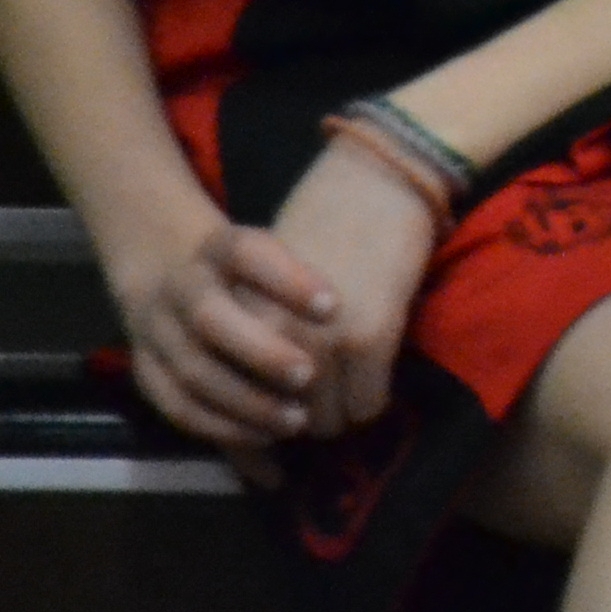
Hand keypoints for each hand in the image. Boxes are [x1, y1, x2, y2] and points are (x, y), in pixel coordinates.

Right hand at [108, 215, 331, 465]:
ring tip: (298, 421)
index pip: (248, 253)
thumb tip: (352, 318)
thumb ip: (303, 285)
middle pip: (210, 318)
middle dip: (261, 352)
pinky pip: (177, 407)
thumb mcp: (276, 258)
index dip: (288, 280)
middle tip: (311, 375)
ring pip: (192, 372)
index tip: (334, 306)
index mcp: (218, 248)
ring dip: (245, 402)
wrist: (168, 269)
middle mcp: (181, 286)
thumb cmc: (252, 272)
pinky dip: (221, 428)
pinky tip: (264, 439)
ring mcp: (156, 330)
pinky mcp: (146, 371)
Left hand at [263, 135, 439, 437]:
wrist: (374, 183)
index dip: (256, 427)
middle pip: (283, 419)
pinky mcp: (370, 336)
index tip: (277, 429)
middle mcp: (271, 339)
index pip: (234, 406)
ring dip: (340, 416)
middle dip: (303, 423)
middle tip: (322, 408)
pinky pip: (370, 401)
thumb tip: (261, 399)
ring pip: (328, 419)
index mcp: (238, 324)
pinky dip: (373, 401)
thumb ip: (256, 335)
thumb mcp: (267, 286)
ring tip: (351, 396)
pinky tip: (376, 381)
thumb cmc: (322, 226)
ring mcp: (320, 341)